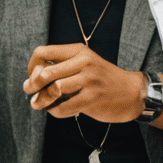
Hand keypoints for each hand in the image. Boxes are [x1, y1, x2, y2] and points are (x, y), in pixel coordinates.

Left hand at [24, 43, 145, 122]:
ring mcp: (89, 81)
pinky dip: (54, 111)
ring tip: (39, 104)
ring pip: (53, 90)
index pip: (42, 53)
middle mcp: (83, 62)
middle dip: (32, 85)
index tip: (33, 76)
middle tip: (30, 92)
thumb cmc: (103, 79)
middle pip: (45, 73)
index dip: (32, 66)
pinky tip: (56, 109)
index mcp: (78, 51)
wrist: (132, 92)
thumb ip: (61, 68)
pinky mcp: (92, 99)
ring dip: (42, 100)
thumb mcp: (84, 64)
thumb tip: (32, 79)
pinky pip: (63, 108)